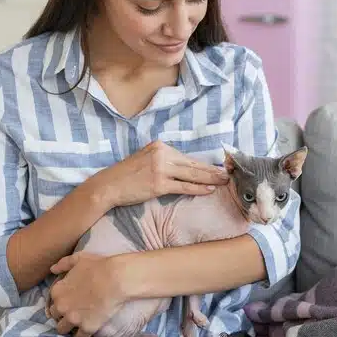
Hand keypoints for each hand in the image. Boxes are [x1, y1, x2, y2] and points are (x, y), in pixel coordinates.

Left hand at [47, 251, 124, 336]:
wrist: (116, 279)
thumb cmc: (99, 266)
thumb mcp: (79, 259)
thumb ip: (63, 264)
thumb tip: (52, 269)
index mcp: (57, 291)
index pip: (52, 302)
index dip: (61, 302)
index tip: (69, 302)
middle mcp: (61, 307)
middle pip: (55, 317)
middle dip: (63, 315)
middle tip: (74, 313)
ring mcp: (73, 319)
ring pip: (62, 330)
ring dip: (69, 327)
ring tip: (78, 325)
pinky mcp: (86, 328)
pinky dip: (82, 336)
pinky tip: (87, 332)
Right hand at [94, 140, 228, 207]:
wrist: (108, 186)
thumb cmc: (126, 176)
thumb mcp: (146, 160)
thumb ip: (164, 160)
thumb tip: (185, 169)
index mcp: (159, 146)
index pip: (187, 157)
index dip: (204, 164)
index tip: (217, 168)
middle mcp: (161, 154)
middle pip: (193, 164)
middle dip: (212, 170)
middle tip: (228, 174)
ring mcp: (160, 168)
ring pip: (192, 174)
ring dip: (210, 179)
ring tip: (223, 182)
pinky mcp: (158, 184)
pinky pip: (183, 186)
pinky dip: (197, 189)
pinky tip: (208, 190)